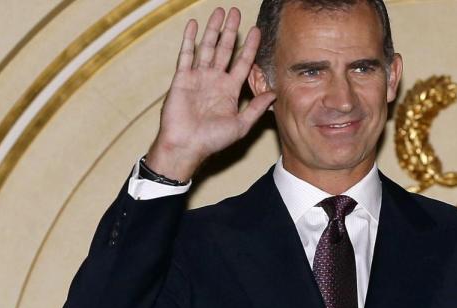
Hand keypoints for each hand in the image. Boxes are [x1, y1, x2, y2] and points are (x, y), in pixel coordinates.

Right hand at [146, 7, 275, 180]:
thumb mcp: (241, 124)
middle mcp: (215, 80)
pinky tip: (194, 25)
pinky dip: (189, 40)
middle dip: (231, 31)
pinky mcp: (182, 78)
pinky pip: (186, 55)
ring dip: (212, 30)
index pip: (243, 63)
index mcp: (230, 90)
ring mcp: (198, 77)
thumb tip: (274, 94)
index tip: (256, 31)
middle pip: (225, 49)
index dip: (250, 47)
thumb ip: (256, 108)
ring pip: (207, 48)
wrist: (186, 146)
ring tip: (219, 12)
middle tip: (235, 12)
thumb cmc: (212, 140)